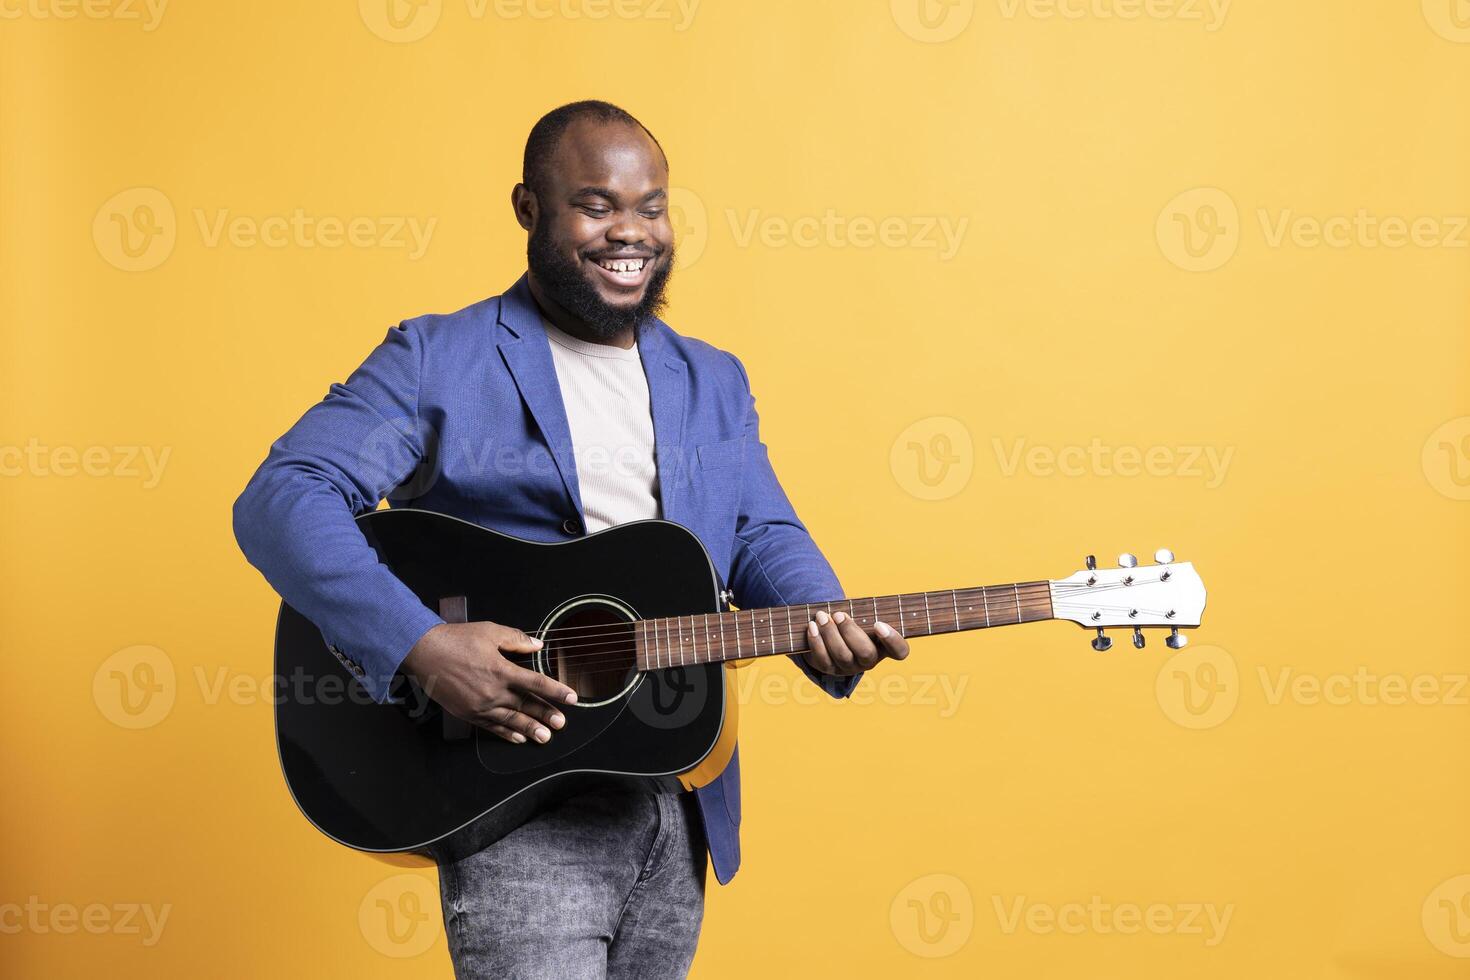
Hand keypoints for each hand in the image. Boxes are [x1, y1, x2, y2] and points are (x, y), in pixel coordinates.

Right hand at [401, 621, 576, 743]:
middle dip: (546, 715)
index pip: (536, 683)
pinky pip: (491, 726)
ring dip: (530, 729)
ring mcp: (480, 705)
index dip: (556, 691)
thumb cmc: (455, 640)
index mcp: (501, 670)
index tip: (571, 698)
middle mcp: (493, 691)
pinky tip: (518, 738)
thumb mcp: (490, 632)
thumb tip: (537, 645)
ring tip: (545, 736)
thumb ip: (516, 639)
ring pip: (511, 720)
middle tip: (561, 723)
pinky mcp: (468, 713)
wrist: (423, 652)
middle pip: (526, 705)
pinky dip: (506, 733)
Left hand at [802, 609, 908, 676]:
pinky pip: (823, 659)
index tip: (878, 624)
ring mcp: (849, 667)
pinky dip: (816, 641)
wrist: (829, 635)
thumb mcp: (862, 616)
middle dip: (850, 632)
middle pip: (865, 653)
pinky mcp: (829, 669)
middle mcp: (869, 661)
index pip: (899, 651)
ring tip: (821, 616)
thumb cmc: (851, 621)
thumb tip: (849, 608)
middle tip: (838, 614)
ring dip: (830, 633)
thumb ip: (864, 612)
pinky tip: (812, 626)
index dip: (893, 640)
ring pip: (842, 656)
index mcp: (884, 647)